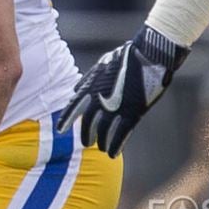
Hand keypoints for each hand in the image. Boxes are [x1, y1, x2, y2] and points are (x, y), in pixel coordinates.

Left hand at [56, 25, 189, 156]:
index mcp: (91, 86)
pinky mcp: (133, 112)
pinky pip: (121, 134)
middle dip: (86, 133)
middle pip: (88, 122)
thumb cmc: (125, 57)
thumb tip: (76, 90)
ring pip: (103, 131)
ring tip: (99, 148)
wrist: (148, 54)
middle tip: (85, 142)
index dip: (66, 120)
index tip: (60, 130)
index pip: (73, 107)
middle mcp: (99, 98)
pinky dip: (116, 145)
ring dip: (100, 141)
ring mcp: (116, 106)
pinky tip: (112, 154)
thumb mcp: (101, 65)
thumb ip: (88, 80)